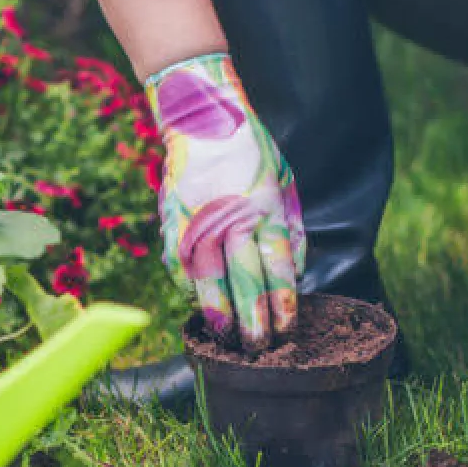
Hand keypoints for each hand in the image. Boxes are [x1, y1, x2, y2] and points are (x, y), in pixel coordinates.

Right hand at [148, 53, 304, 350]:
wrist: (202, 119)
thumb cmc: (251, 154)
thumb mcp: (284, 184)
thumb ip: (289, 230)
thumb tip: (294, 275)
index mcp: (267, 207)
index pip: (276, 267)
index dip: (281, 303)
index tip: (286, 328)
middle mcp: (233, 216)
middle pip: (244, 279)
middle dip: (252, 320)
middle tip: (258, 347)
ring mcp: (199, 220)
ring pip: (208, 280)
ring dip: (218, 314)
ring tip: (226, 339)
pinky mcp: (173, 222)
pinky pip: (182, 267)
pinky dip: (192, 291)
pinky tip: (202, 307)